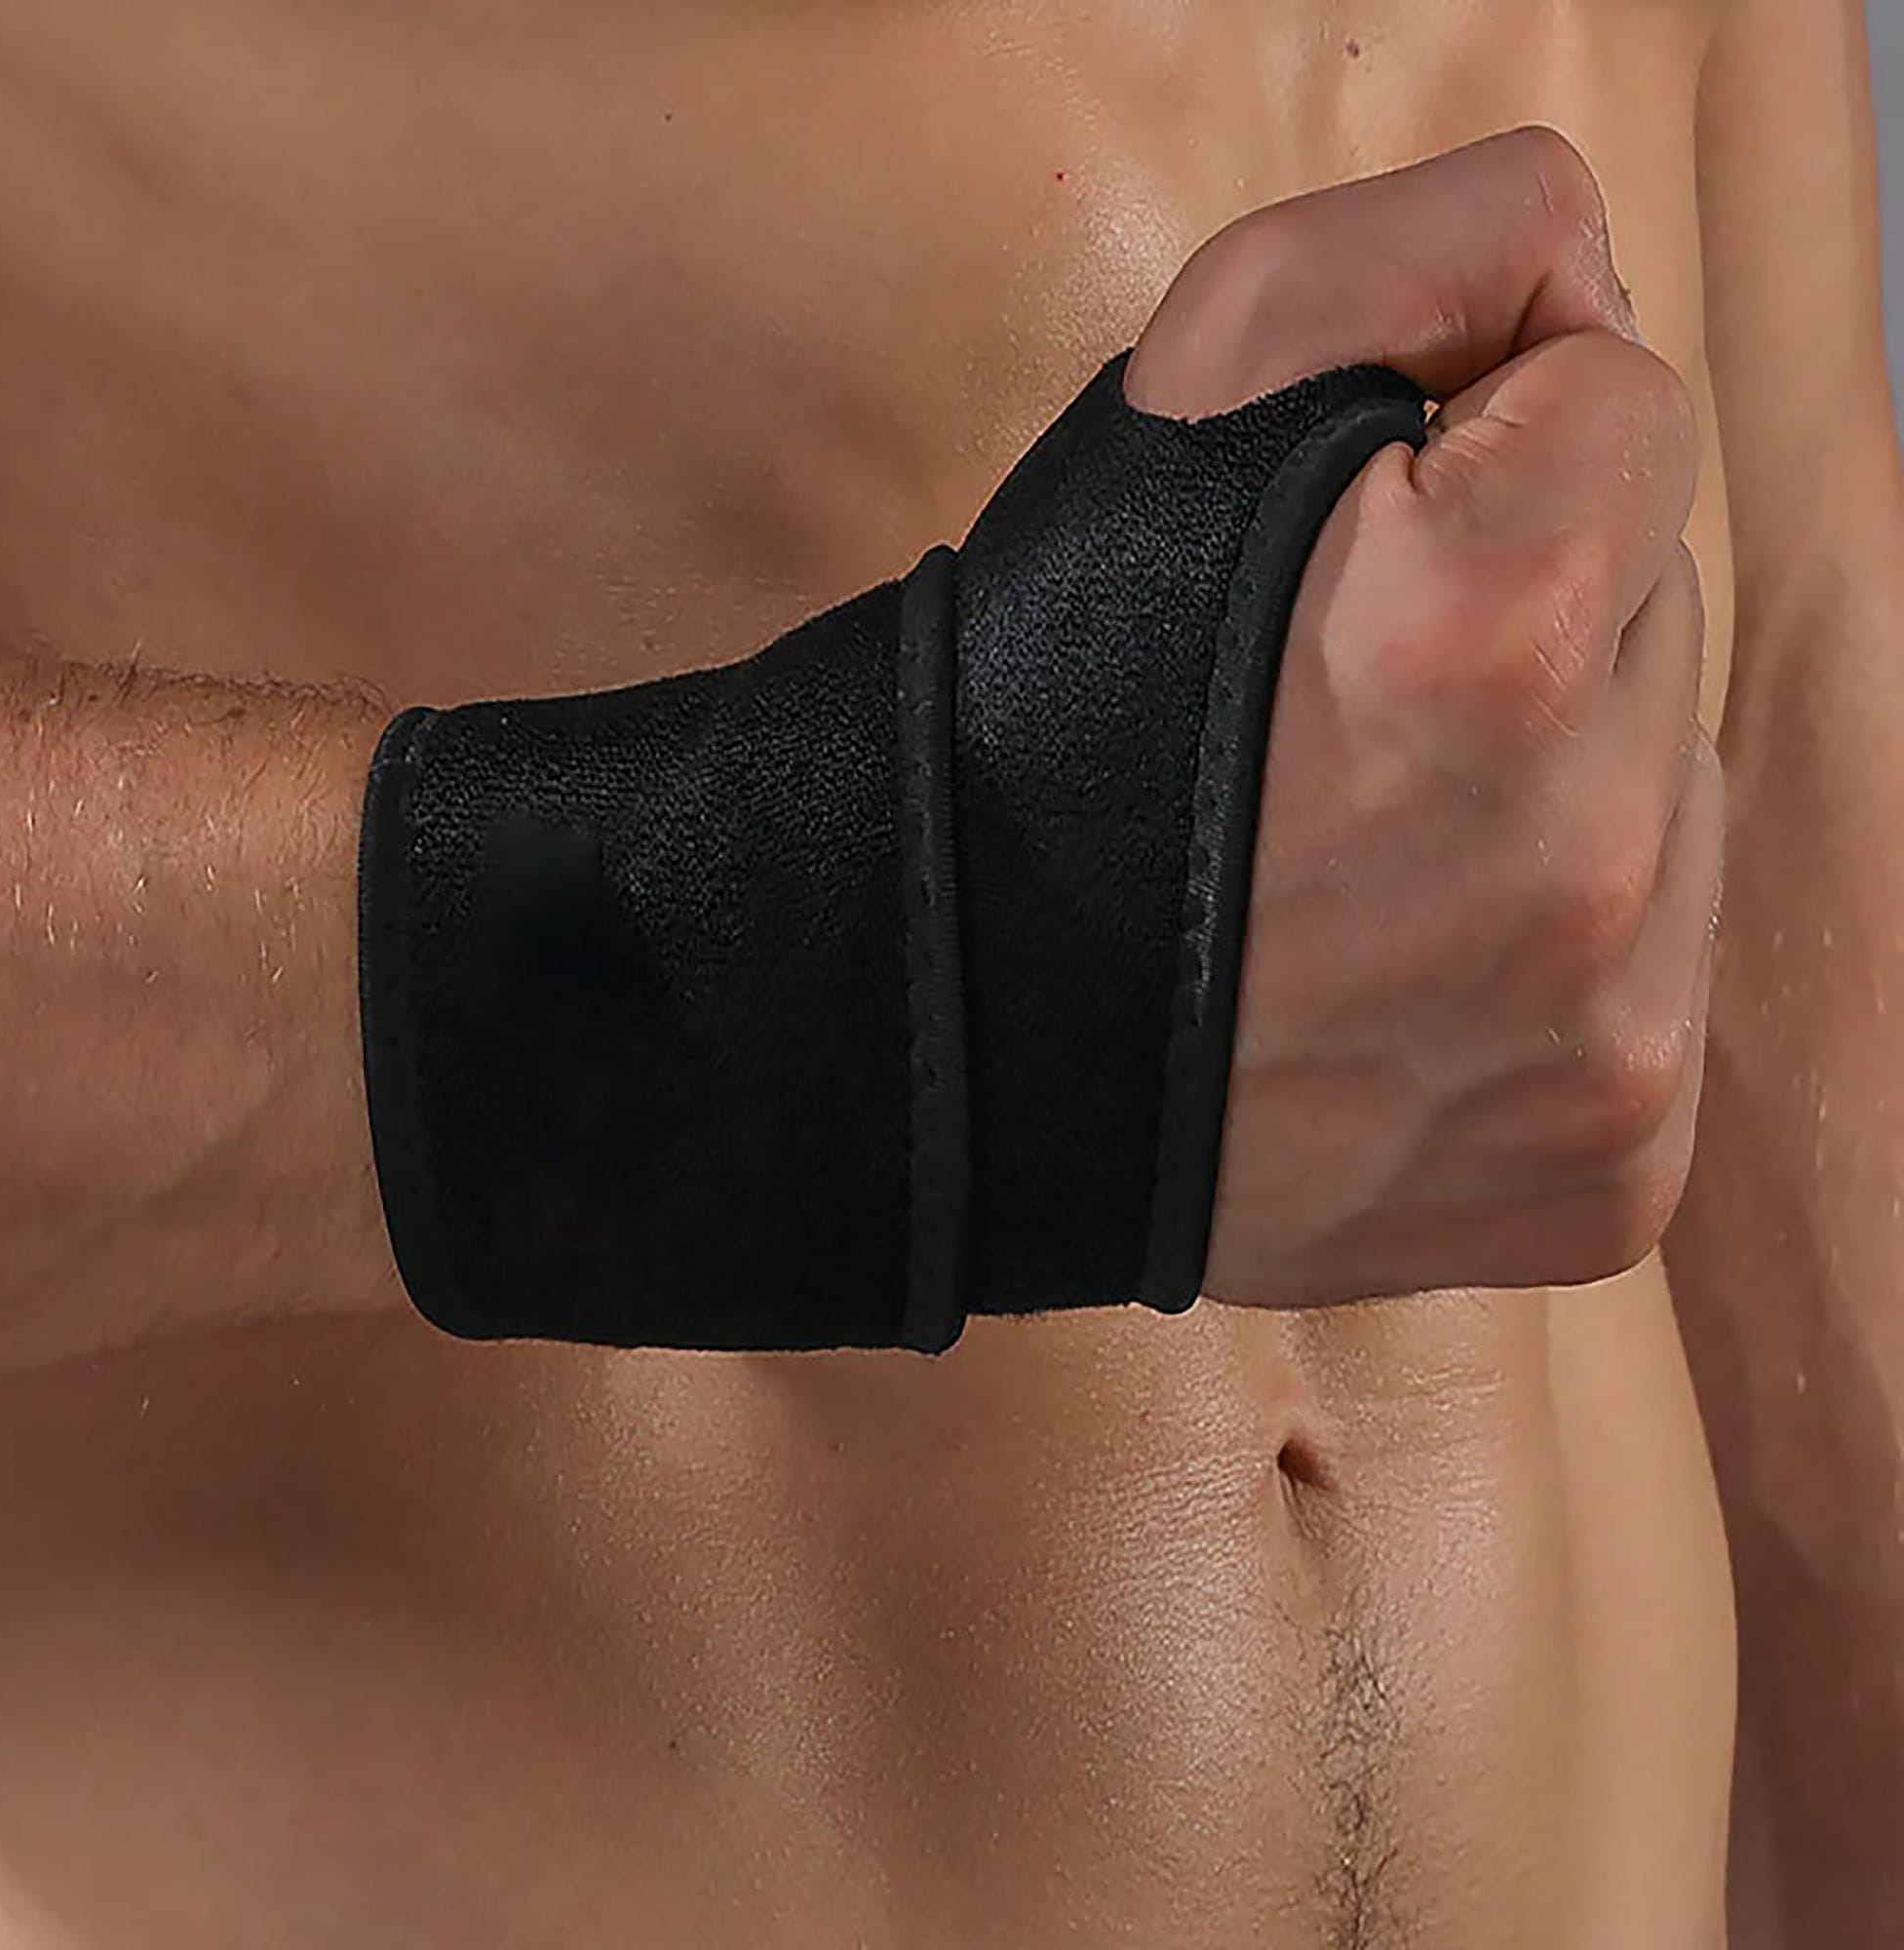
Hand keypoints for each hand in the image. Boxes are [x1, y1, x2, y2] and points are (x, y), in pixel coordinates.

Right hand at [1130, 126, 1723, 1306]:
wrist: (941, 1024)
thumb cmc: (1039, 714)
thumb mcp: (1176, 390)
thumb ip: (1423, 244)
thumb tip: (1595, 285)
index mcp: (1483, 638)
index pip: (1629, 414)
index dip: (1477, 454)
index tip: (1355, 549)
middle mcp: (1580, 866)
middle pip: (1652, 627)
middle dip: (1517, 637)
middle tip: (1330, 729)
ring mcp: (1605, 1049)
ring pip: (1663, 813)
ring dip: (1543, 806)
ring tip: (1353, 868)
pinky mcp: (1606, 1175)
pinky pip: (1652, 996)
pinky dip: (1549, 978)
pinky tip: (1397, 989)